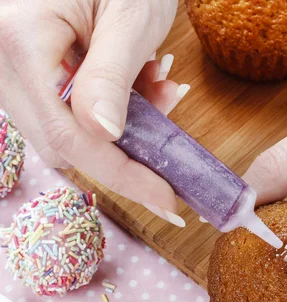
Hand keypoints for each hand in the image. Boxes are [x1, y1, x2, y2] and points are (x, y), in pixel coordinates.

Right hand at [0, 0, 186, 225]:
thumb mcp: (128, 19)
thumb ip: (111, 76)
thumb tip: (102, 135)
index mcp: (23, 42)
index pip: (70, 135)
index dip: (122, 174)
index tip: (167, 200)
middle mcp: (6, 63)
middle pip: (64, 143)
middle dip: (126, 152)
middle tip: (171, 141)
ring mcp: (17, 72)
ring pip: (70, 133)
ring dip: (125, 131)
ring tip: (160, 89)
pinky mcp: (34, 76)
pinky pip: (72, 114)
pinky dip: (115, 114)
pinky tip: (144, 85)